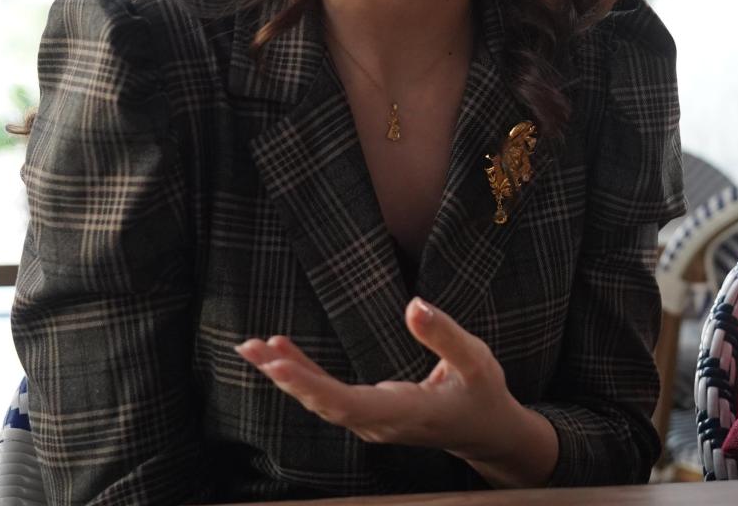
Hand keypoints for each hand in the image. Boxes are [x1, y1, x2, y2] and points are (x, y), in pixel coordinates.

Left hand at [236, 297, 520, 460]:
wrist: (485, 432)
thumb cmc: (482, 393)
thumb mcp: (477, 360)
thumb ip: (445, 334)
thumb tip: (414, 305)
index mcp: (407, 411)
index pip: (348, 403)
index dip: (311, 385)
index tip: (278, 366)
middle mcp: (381, 423)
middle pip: (324, 404)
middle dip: (286, 377)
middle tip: (252, 348)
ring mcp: (372, 423)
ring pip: (321, 402)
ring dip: (286, 375)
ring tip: (253, 347)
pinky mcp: (368, 415)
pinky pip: (328, 398)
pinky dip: (302, 377)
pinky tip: (281, 357)